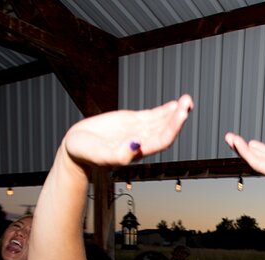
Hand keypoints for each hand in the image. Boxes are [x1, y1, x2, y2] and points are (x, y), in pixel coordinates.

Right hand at [63, 95, 193, 167]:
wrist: (76, 148)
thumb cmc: (86, 155)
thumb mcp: (100, 155)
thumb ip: (118, 154)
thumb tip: (137, 145)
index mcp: (139, 152)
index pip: (162, 139)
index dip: (173, 127)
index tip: (181, 113)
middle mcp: (142, 142)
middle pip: (166, 129)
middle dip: (178, 117)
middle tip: (187, 102)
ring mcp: (139, 130)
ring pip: (162, 121)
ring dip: (175, 112)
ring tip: (187, 99)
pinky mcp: (132, 121)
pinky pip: (152, 115)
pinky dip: (164, 110)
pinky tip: (175, 104)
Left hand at [224, 134, 264, 202]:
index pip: (259, 162)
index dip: (246, 152)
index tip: (236, 141)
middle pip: (255, 158)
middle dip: (241, 148)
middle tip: (228, 136)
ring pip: (262, 155)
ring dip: (247, 147)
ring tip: (233, 138)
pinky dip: (262, 148)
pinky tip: (253, 144)